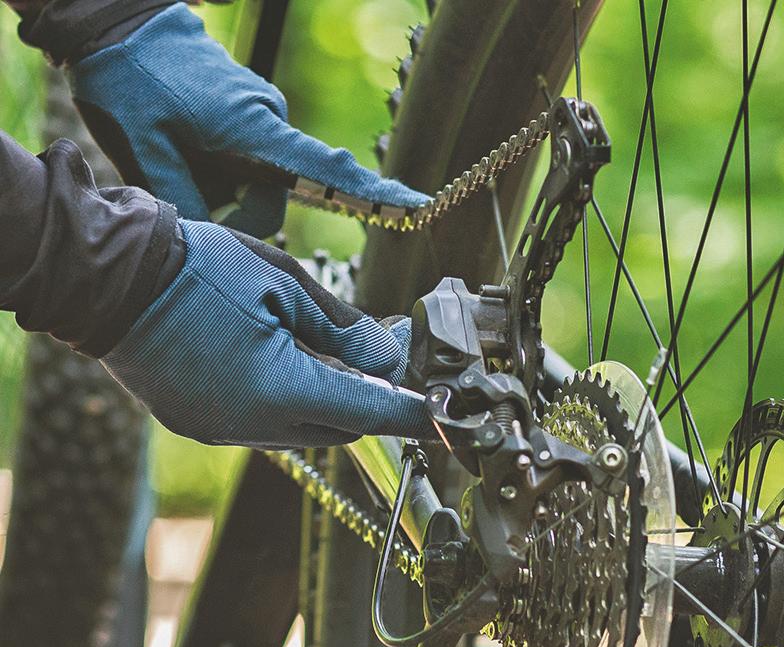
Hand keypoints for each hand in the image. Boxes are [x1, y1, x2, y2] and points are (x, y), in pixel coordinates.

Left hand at [67, 4, 427, 237]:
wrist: (123, 26)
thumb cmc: (131, 79)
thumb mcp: (143, 145)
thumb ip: (182, 196)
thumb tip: (214, 240)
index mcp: (253, 127)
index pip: (325, 167)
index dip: (372, 192)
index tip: (417, 205)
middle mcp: (268, 122)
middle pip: (271, 199)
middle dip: (231, 211)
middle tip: (181, 192)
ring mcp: (260, 118)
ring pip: (256, 183)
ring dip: (219, 188)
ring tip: (175, 157)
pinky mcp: (249, 115)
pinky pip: (247, 162)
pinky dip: (219, 169)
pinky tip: (185, 146)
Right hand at [102, 220, 432, 447]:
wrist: (104, 277)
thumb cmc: (197, 269)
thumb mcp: (286, 285)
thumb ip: (345, 329)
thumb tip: (391, 357)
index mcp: (280, 391)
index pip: (372, 413)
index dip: (415, 416)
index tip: (447, 419)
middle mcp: (252, 426)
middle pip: (341, 428)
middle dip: (372, 400)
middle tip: (388, 358)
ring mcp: (221, 431)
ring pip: (302, 430)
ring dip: (328, 401)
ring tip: (334, 352)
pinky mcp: (198, 425)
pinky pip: (262, 426)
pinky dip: (287, 403)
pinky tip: (285, 361)